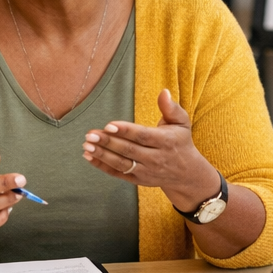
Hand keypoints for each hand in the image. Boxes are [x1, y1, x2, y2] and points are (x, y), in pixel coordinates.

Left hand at [83, 89, 217, 211]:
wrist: (186, 173)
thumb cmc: (180, 142)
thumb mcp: (181, 123)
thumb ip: (171, 108)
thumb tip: (163, 92)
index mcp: (165, 142)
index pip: (143, 136)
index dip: (126, 131)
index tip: (109, 125)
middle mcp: (156, 158)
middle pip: (129, 150)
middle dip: (108, 142)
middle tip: (90, 134)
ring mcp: (146, 171)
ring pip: (121, 164)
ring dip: (102, 155)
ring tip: (86, 145)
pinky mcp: (138, 180)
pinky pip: (118, 174)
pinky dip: (102, 166)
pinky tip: (89, 156)